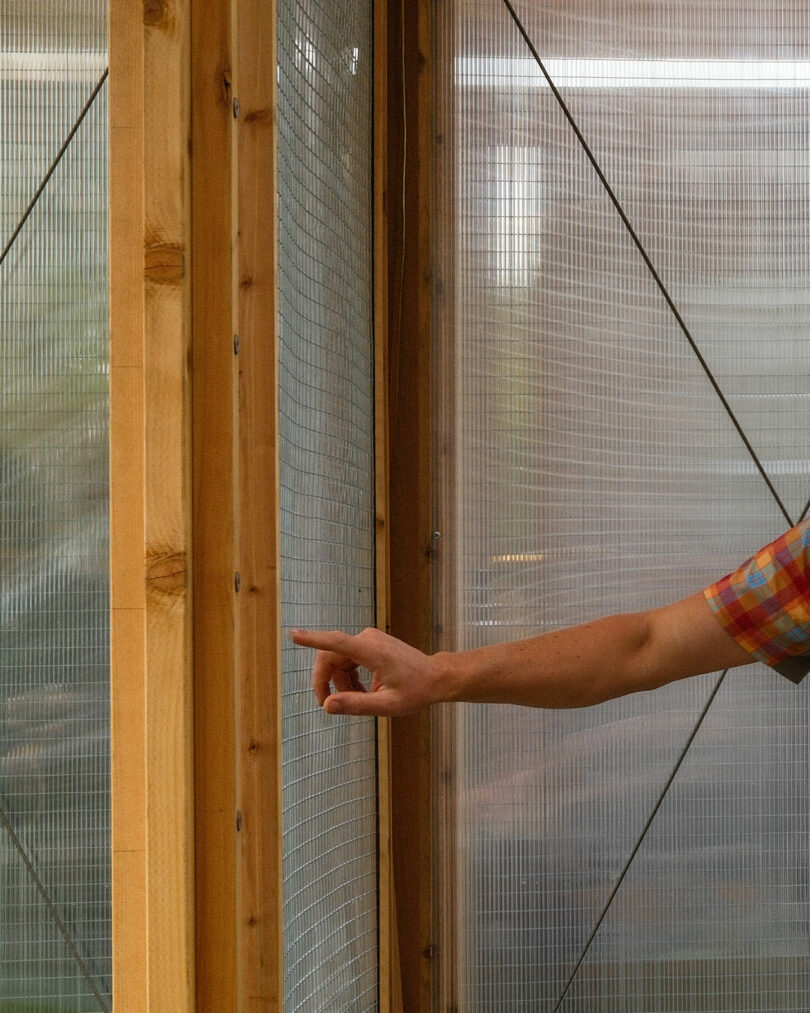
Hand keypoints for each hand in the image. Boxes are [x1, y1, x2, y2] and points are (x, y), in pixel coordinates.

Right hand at [290, 627, 444, 715]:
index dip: (313, 640)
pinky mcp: (369, 644)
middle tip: (329, 705)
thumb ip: (356, 705)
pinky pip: (347, 660)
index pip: (336, 643)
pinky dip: (349, 678)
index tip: (294, 635)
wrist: (435, 677)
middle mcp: (367, 639)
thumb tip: (328, 706)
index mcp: (372, 651)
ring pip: (338, 661)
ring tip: (360, 700)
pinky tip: (363, 692)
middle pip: (331, 657)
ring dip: (341, 683)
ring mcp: (368, 639)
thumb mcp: (387, 705)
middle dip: (326, 682)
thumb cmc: (416, 691)